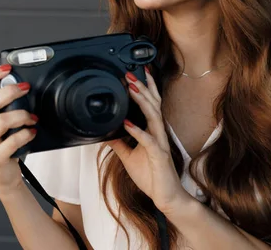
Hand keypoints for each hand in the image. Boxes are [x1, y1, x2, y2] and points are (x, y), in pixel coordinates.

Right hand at [0, 65, 37, 198]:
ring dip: (22, 115)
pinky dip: (26, 134)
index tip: (7, 68)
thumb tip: (21, 86)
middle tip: (25, 88)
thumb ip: (5, 106)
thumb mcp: (1, 122)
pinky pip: (12, 141)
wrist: (3, 175)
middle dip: (10, 92)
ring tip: (32, 117)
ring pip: (2, 121)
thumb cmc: (4, 143)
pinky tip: (32, 132)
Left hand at [107, 68, 191, 215]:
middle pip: (153, 104)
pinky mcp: (159, 155)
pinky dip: (137, 131)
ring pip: (152, 117)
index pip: (151, 104)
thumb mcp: (129, 156)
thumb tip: (105, 133)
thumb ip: (119, 143)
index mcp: (153, 131)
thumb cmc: (151, 175)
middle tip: (130, 74)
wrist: (165, 196)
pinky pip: (148, 141)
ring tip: (131, 89)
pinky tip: (126, 123)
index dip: (146, 88)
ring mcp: (160, 143)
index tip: (137, 73)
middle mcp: (158, 133)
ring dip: (142, 102)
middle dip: (142, 88)